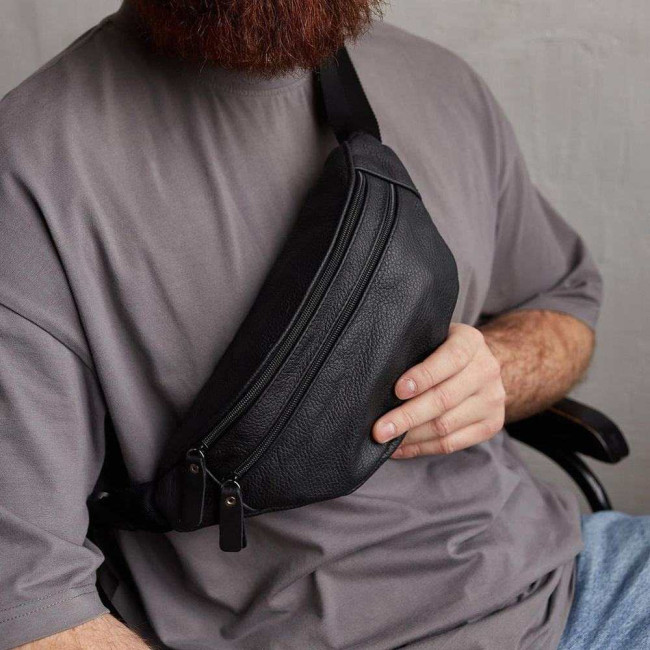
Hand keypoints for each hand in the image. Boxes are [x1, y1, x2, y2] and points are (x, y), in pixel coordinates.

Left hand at [372, 323, 505, 457]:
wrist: (481, 366)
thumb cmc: (444, 351)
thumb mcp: (435, 337)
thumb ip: (416, 349)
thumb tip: (379, 376)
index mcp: (471, 342)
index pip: (450, 359)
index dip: (423, 376)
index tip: (398, 390)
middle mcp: (486, 370)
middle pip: (443, 399)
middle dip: (407, 416)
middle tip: (379, 429)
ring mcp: (492, 400)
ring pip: (445, 426)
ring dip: (411, 437)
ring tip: (386, 440)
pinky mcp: (490, 425)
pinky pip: (452, 444)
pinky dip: (421, 448)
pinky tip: (401, 448)